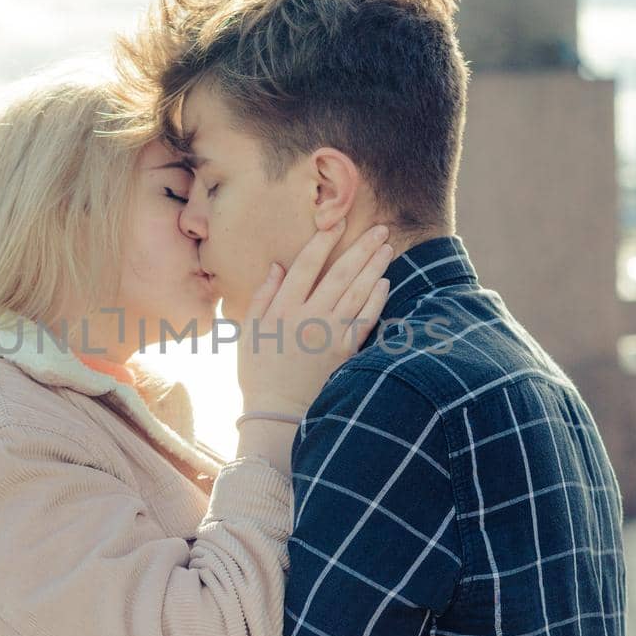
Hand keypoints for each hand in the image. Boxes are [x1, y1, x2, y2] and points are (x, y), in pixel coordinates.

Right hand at [237, 219, 392, 414]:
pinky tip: (385, 283)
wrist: (278, 413)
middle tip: (379, 229)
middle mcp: (307, 318)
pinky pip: (365, 321)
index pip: (306, 266)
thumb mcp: (249, 332)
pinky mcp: (344, 353)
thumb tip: (278, 266)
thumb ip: (262, 297)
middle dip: (361, 248)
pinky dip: (376, 301)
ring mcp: (328, 336)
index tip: (337, 222)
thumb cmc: (259, 373)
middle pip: (339, 275)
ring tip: (386, 248)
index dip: (323, 241)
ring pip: (356, 293)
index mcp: (282, 310)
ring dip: (373, 268)